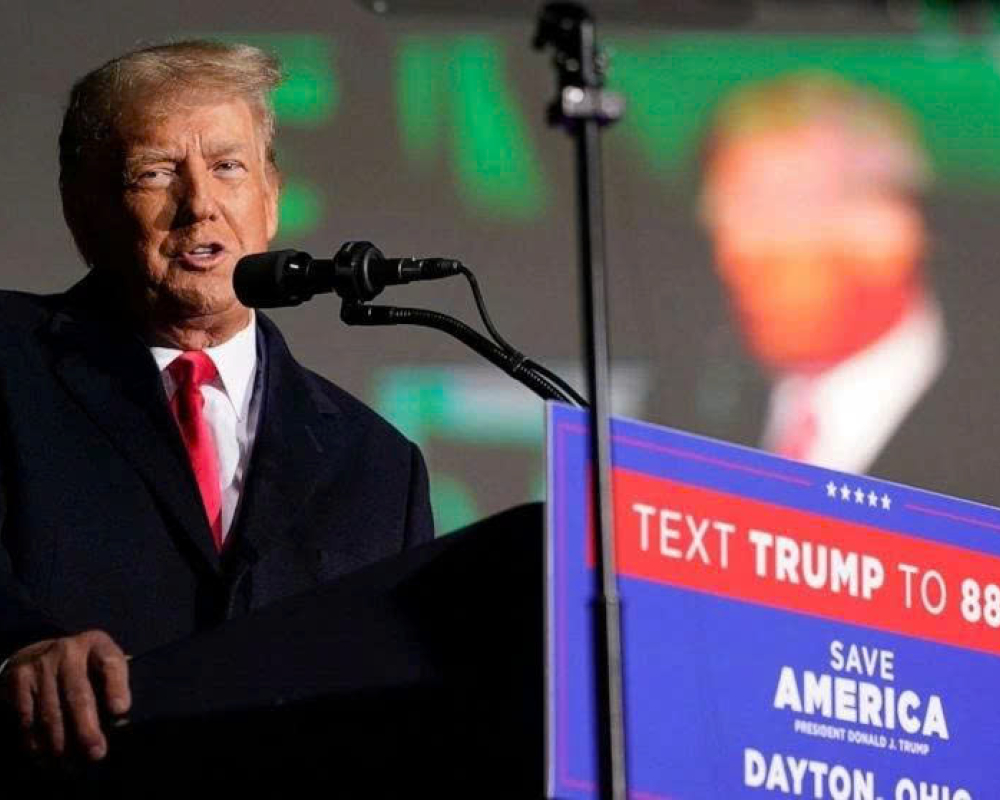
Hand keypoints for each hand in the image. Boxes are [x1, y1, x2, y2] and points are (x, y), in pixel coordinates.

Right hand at [2, 630, 129, 760]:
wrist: (37, 654)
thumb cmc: (82, 668)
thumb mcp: (101, 667)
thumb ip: (111, 689)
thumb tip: (118, 723)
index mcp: (97, 645)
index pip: (111, 662)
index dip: (116, 687)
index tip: (121, 710)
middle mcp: (69, 651)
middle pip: (79, 694)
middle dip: (87, 729)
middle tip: (96, 753)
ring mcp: (41, 664)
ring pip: (51, 713)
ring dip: (62, 745)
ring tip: (72, 766)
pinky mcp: (19, 680)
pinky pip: (28, 718)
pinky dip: (37, 742)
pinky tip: (47, 757)